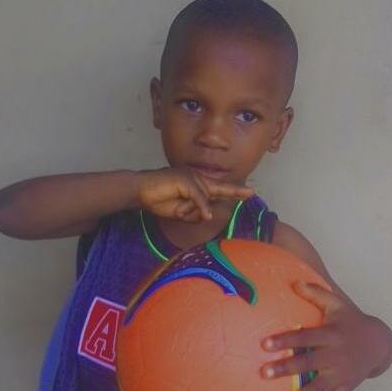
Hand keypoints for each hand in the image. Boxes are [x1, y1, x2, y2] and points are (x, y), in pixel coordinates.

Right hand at [135, 167, 252, 223]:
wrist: (139, 191)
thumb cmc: (158, 200)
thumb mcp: (180, 213)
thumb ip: (195, 214)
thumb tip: (207, 214)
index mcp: (197, 184)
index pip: (219, 188)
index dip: (234, 191)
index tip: (249, 192)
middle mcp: (196, 177)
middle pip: (215, 192)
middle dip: (230, 194)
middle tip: (252, 193)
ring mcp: (191, 175)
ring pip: (204, 199)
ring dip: (190, 210)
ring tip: (175, 209)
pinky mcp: (185, 179)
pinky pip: (198, 196)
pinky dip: (199, 206)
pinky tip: (201, 213)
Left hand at [260, 281, 381, 390]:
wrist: (379, 343)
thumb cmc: (350, 321)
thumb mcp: (336, 304)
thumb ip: (315, 293)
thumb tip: (294, 283)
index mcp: (332, 334)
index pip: (305, 338)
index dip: (285, 340)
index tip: (264, 344)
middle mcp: (336, 356)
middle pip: (308, 363)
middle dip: (286, 369)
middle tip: (264, 373)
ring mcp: (342, 374)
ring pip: (318, 388)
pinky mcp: (346, 387)